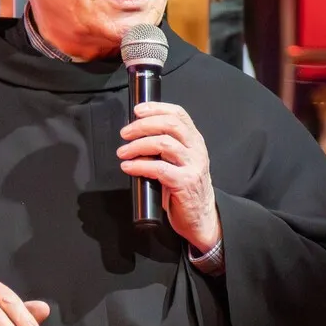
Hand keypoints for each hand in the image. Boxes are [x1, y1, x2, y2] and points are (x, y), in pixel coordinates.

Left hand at [118, 101, 219, 252]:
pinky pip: (159, 168)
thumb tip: (136, 137)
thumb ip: (165, 147)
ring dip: (138, 145)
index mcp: (195, 141)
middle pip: (170, 125)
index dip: (157, 108)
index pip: (178, 114)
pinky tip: (129, 167)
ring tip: (123, 152)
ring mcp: (192, 166)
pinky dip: (140, 166)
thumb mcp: (179, 162)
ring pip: (164, 144)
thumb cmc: (185, 189)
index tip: (137, 110)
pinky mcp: (185, 183)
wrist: (201, 217)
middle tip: (125, 133)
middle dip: (143, 126)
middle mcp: (196, 150)